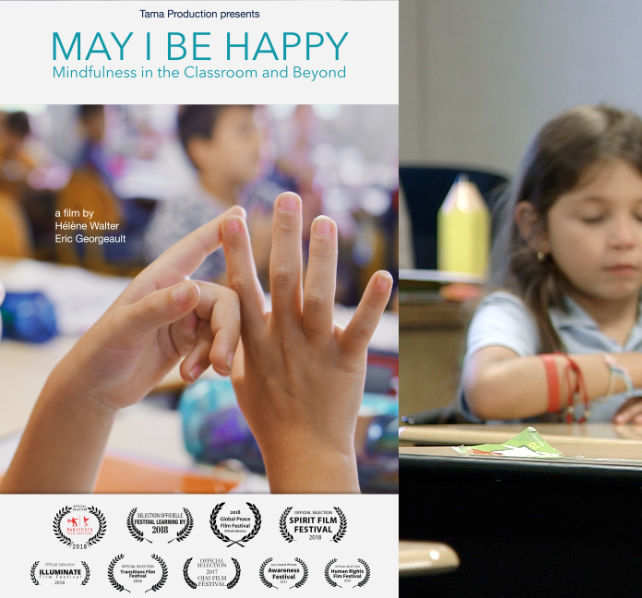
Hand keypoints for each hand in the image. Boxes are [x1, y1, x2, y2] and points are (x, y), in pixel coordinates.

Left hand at [46, 207, 244, 410]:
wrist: (94, 390)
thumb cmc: (99, 354)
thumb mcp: (125, 329)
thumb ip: (160, 307)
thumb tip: (195, 289)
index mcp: (160, 281)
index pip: (195, 248)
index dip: (219, 229)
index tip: (240, 212)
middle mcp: (177, 295)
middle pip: (225, 300)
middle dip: (227, 331)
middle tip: (221, 363)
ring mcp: (185, 319)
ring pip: (225, 324)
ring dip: (218, 350)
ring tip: (194, 374)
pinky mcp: (190, 342)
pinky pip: (217, 343)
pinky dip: (209, 360)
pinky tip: (189, 375)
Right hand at [223, 192, 391, 492]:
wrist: (301, 450)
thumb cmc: (271, 413)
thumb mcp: (243, 373)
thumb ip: (242, 339)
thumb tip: (236, 315)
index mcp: (253, 338)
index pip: (241, 286)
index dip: (237, 251)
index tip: (232, 217)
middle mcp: (282, 337)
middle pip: (282, 278)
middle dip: (284, 235)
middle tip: (288, 196)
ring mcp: (315, 347)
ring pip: (319, 295)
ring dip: (324, 257)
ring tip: (326, 220)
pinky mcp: (347, 360)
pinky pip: (362, 327)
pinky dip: (373, 302)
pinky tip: (385, 275)